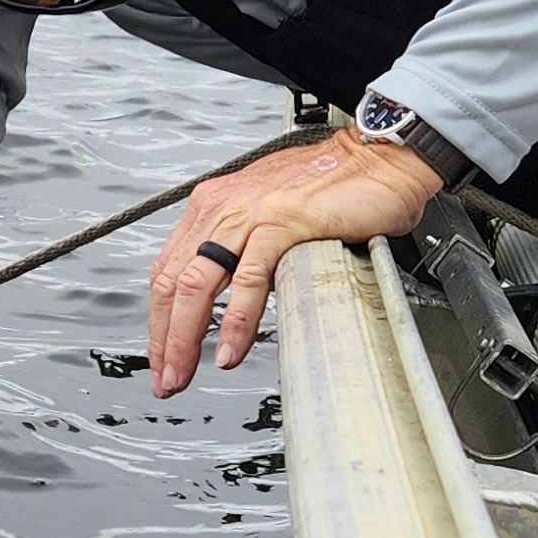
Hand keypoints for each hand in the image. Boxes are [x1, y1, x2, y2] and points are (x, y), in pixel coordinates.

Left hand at [145, 129, 439, 396]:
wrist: (378, 159)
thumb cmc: (334, 186)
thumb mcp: (271, 217)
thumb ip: (246, 250)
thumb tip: (232, 295)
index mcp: (214, 205)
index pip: (168, 271)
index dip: (159, 319)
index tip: (162, 354)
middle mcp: (222, 207)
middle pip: (172, 283)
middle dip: (163, 339)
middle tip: (164, 379)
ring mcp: (250, 214)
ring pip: (196, 284)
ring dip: (185, 338)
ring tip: (183, 374)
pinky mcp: (281, 223)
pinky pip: (248, 280)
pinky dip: (234, 321)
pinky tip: (230, 350)